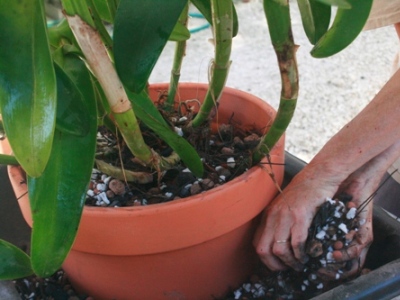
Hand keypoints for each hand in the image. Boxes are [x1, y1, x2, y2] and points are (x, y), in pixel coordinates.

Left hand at [254, 144, 398, 275]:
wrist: (319, 176)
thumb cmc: (304, 192)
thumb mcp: (285, 206)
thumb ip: (279, 221)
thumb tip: (280, 242)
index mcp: (268, 214)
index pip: (256, 243)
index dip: (265, 258)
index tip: (276, 264)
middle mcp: (273, 216)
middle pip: (263, 250)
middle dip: (274, 265)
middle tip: (286, 269)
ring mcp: (285, 216)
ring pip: (278, 250)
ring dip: (289, 262)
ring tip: (299, 264)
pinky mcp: (300, 216)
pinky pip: (296, 242)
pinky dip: (300, 254)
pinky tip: (306, 256)